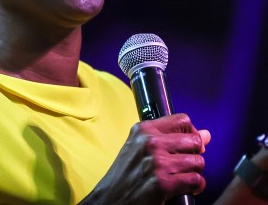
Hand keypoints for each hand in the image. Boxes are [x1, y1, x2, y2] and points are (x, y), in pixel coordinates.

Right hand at [79, 113, 209, 204]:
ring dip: (194, 172)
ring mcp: (157, 163)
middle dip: (195, 154)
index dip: (191, 132)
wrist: (111, 198)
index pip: (182, 120)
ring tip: (183, 176)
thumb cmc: (126, 173)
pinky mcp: (163, 184)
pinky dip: (196, 186)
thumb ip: (168, 137)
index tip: (188, 143)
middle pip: (194, 140)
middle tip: (185, 163)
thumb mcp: (138, 146)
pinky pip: (196, 180)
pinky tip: (186, 188)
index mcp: (143, 129)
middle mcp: (150, 142)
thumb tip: (206, 135)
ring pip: (198, 162)